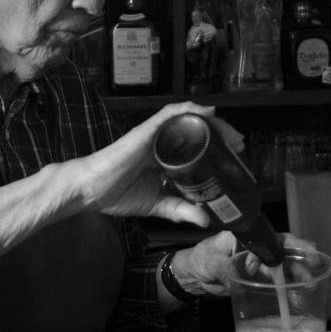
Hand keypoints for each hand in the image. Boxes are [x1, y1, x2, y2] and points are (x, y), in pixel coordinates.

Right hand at [70, 102, 245, 225]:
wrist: (90, 191)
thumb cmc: (117, 194)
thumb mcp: (158, 205)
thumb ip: (180, 210)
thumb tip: (206, 220)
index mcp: (165, 157)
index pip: (197, 146)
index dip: (219, 149)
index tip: (236, 157)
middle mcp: (162, 142)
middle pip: (197, 131)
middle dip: (222, 135)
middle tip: (240, 146)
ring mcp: (154, 135)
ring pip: (188, 120)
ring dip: (212, 123)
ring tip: (230, 134)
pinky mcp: (145, 131)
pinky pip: (169, 114)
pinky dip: (189, 111)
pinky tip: (207, 113)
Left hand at [171, 232, 316, 297]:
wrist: (191, 277)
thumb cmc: (199, 260)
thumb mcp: (212, 260)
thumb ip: (228, 265)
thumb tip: (247, 270)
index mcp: (247, 237)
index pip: (274, 238)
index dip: (294, 244)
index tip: (309, 251)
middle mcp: (256, 248)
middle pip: (283, 252)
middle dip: (300, 261)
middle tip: (312, 273)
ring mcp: (257, 264)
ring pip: (282, 267)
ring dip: (296, 275)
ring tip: (308, 285)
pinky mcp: (255, 279)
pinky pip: (274, 281)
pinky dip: (285, 286)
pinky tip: (295, 292)